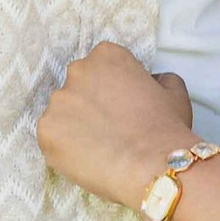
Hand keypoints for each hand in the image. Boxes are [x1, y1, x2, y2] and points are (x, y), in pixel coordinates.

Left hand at [37, 47, 198, 209]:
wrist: (153, 164)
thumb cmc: (166, 129)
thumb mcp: (174, 92)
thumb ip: (158, 78)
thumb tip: (152, 82)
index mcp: (107, 56)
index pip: (100, 67)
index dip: (110, 89)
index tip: (119, 107)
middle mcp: (78, 71)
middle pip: (77, 87)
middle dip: (88, 106)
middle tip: (108, 129)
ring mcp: (58, 101)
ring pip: (62, 114)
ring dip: (74, 127)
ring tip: (99, 148)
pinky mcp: (46, 130)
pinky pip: (51, 138)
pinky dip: (65, 149)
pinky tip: (88, 159)